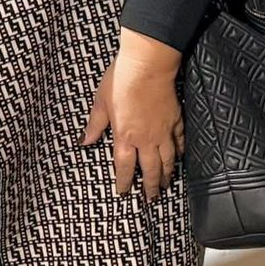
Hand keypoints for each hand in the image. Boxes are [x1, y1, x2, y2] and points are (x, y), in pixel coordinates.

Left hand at [81, 28, 184, 201]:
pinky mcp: (176, 121)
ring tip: (166, 186)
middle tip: (150, 200)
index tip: (124, 193)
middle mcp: (146, 139)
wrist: (148, 65)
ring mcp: (164, 131)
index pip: (125, 167)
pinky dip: (179, 153)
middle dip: (150, 187)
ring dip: (167, 175)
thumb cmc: (120, 80)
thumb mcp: (101, 102)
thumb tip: (85, 141)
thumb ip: (95, 124)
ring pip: (168, 161)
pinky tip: (179, 158)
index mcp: (125, 136)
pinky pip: (179, 142)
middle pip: (150, 170)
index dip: (124, 182)